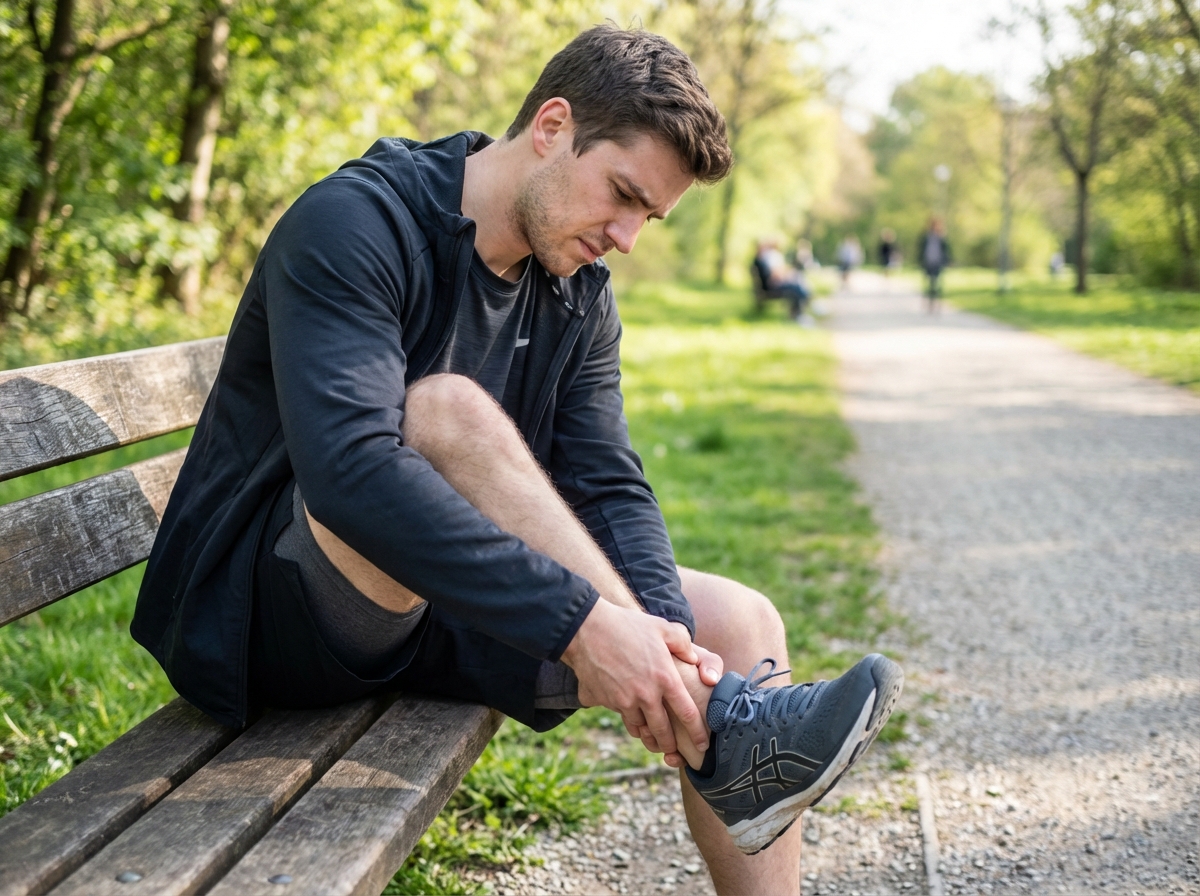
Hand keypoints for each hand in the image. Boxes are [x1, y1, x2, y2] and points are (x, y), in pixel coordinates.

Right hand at [561, 601, 708, 758]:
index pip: (687, 713)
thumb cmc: (627, 625)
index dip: (697, 732)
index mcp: (664, 678)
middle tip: (676, 751)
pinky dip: (629, 720)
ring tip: (654, 739)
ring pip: (640, 728)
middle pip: (662, 731)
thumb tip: (694, 660)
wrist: (585, 629)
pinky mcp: (604, 701)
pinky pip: (621, 717)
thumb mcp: (661, 627)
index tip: (703, 744)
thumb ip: (682, 643)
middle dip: (670, 745)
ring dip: (648, 735)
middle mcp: (645, 694)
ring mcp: (623, 700)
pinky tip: (632, 716)